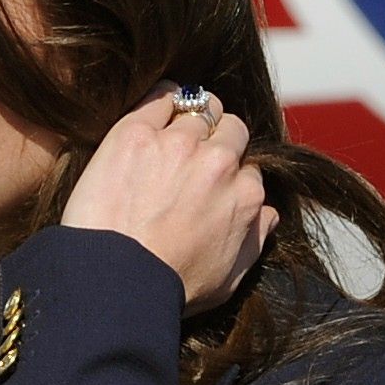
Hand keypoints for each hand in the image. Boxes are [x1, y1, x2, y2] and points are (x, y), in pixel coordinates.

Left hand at [60, 88, 278, 311]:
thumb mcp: (228, 279)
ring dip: (190, 119)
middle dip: (218, 141)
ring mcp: (178, 144)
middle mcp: (219, 163)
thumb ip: (254, 241)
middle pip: (231, 130)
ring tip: (171, 136)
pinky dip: (163, 96)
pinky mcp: (136, 133)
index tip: (208, 188)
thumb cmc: (169, 290)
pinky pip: (161, 95)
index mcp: (246, 196)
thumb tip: (268, 215)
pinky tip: (158, 107)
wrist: (116, 282)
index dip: (229, 177)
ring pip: (199, 109)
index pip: (249, 169)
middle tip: (193, 159)